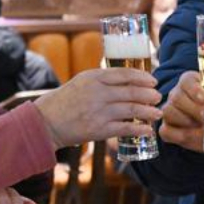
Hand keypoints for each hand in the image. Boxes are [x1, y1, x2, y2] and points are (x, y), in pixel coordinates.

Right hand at [35, 68, 162, 148]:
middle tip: (158, 97)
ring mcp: (98, 112)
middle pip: (131, 92)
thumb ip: (103, 79)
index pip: (124, 74)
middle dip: (149, 95)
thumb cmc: (65, 101)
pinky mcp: (98, 130)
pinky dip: (139, 129)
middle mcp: (97, 93)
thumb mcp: (82, 81)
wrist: (45, 122)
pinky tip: (148, 130)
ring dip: (148, 111)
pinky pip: (124, 128)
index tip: (153, 81)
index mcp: (93, 77)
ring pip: (131, 110)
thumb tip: (129, 80)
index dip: (142, 77)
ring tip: (158, 113)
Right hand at [159, 71, 203, 151]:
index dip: (194, 89)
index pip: (186, 80)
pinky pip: (165, 130)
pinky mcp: (167, 128)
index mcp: (192, 83)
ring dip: (184, 120)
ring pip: (168, 111)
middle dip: (192, 108)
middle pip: (176, 96)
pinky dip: (176, 134)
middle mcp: (177, 94)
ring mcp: (170, 111)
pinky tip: (189, 136)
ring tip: (200, 127)